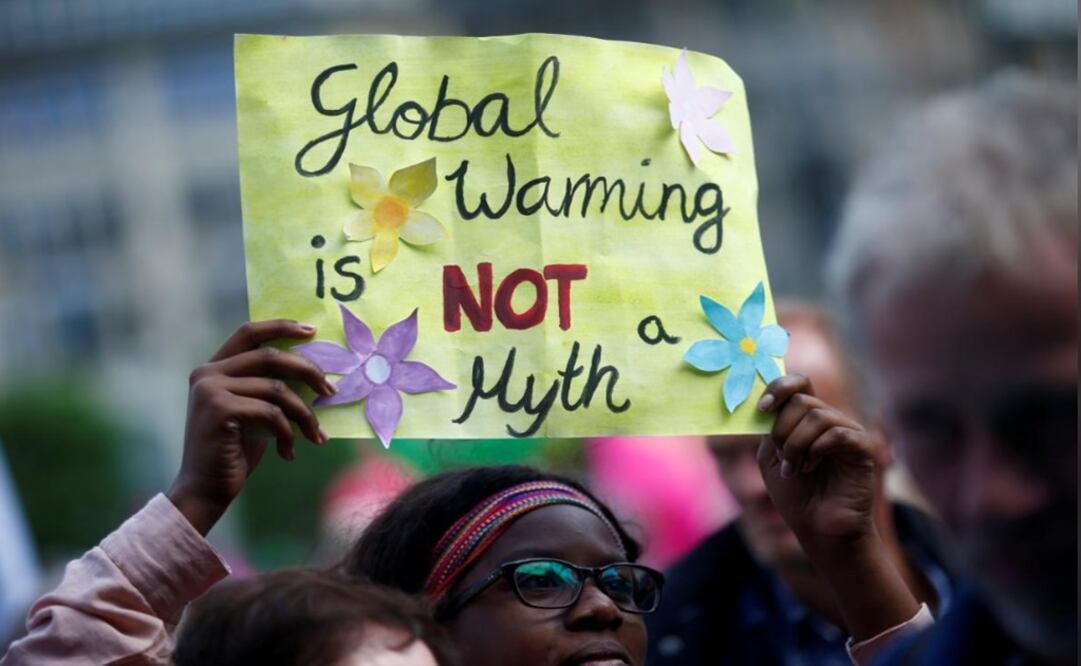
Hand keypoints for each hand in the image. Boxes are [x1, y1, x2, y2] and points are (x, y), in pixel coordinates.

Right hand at [167, 320, 336, 534]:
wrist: (205, 491)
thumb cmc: (234, 453)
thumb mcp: (253, 413)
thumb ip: (268, 388)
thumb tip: (313, 372)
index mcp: (213, 368)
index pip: (249, 333)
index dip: (281, 327)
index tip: (312, 331)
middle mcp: (207, 373)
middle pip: (270, 357)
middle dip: (307, 371)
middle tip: (331, 391)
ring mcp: (210, 390)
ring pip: (276, 388)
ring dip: (303, 414)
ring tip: (315, 436)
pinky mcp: (219, 410)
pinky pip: (270, 412)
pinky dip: (288, 432)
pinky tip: (288, 452)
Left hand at [755, 374, 877, 554]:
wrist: (818, 529)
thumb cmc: (796, 495)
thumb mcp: (770, 457)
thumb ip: (768, 428)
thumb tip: (764, 403)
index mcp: (806, 419)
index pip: (798, 383)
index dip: (778, 388)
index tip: (761, 409)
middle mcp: (829, 419)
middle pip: (802, 400)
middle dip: (782, 429)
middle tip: (782, 457)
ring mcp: (848, 431)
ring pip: (817, 416)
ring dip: (796, 444)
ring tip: (796, 469)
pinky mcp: (863, 448)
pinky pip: (837, 433)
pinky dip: (817, 449)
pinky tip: (812, 466)